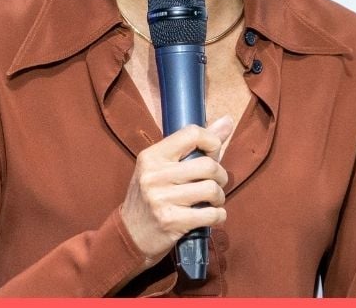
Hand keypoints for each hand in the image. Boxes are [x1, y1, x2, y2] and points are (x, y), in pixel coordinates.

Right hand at [119, 115, 233, 267]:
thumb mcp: (164, 166)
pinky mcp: (171, 222)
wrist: (128, 235)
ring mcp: (161, 199)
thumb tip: (228, 120)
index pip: (192, 133)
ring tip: (212, 201)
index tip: (213, 153)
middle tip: (215, 183)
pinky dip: (218, 215)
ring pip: (212, 189)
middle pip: (208, 165)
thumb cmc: (152, 195)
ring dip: (219, 197)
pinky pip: (211, 214)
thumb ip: (196, 144)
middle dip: (221, 176)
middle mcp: (154, 175)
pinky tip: (211, 216)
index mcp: (152, 156)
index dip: (212, 141)